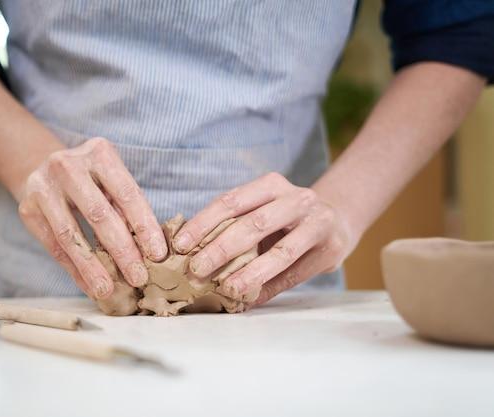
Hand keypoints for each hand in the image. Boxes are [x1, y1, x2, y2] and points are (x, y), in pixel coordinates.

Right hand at [17, 138, 167, 298]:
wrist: (40, 165)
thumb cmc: (90, 178)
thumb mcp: (111, 179)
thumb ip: (127, 207)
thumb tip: (151, 251)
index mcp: (99, 153)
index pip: (127, 194)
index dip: (144, 226)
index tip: (158, 254)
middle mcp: (68, 165)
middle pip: (99, 214)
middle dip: (122, 251)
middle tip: (138, 277)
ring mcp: (43, 186)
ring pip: (71, 235)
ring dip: (93, 267)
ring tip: (108, 290)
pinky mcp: (27, 208)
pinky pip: (54, 246)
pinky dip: (74, 269)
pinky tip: (89, 285)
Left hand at [172, 172, 357, 306]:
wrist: (338, 220)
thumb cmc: (287, 219)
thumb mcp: (264, 211)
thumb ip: (235, 226)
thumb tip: (191, 255)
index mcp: (271, 185)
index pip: (231, 201)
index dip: (203, 223)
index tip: (179, 244)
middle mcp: (296, 198)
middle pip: (253, 224)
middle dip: (221, 249)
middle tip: (196, 269)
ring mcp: (317, 222)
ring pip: (279, 251)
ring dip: (249, 273)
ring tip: (226, 289)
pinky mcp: (330, 248)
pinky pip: (294, 273)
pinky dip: (269, 287)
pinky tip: (249, 298)